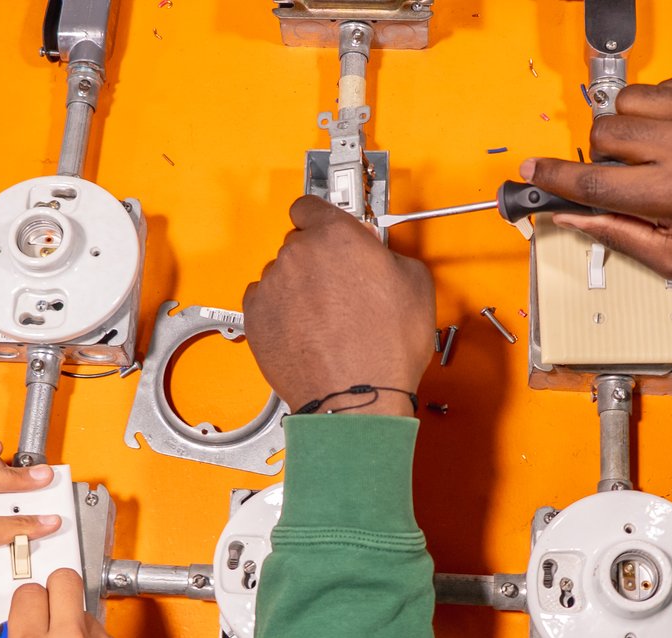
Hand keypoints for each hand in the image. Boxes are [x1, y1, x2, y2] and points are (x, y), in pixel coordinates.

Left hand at [243, 196, 436, 414]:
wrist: (355, 398)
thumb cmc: (386, 349)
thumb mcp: (416, 284)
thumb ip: (389, 255)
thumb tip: (380, 255)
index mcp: (337, 235)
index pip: (310, 205)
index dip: (320, 219)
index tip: (326, 229)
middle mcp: (298, 253)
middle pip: (299, 243)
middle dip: (317, 260)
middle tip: (340, 288)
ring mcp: (273, 285)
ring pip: (282, 274)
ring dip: (298, 288)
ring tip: (325, 319)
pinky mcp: (255, 316)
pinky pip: (264, 302)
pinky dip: (279, 312)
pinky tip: (304, 331)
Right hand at [521, 72, 671, 277]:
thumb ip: (616, 236)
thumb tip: (568, 216)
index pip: (597, 182)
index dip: (556, 178)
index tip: (532, 171)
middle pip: (605, 134)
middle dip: (604, 154)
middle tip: (629, 173)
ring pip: (628, 100)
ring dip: (630, 127)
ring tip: (656, 149)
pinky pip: (663, 85)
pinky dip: (662, 109)